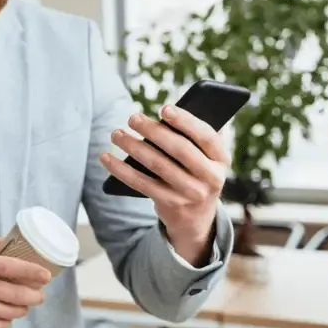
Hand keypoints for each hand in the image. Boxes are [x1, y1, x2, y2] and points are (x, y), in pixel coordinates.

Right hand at [0, 235, 50, 327]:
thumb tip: (10, 243)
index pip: (9, 266)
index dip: (31, 271)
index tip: (46, 275)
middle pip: (14, 293)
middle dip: (34, 296)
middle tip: (40, 295)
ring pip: (7, 311)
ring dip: (22, 309)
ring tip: (25, 305)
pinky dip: (6, 323)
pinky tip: (8, 317)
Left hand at [101, 104, 228, 263]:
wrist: (197, 218)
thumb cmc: (194, 172)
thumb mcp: (204, 157)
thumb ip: (191, 138)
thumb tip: (163, 116)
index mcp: (221, 159)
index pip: (206, 137)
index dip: (186, 121)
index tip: (164, 109)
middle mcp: (211, 178)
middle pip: (179, 150)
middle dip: (153, 131)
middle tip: (132, 118)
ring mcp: (192, 193)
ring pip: (158, 165)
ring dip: (133, 147)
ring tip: (116, 134)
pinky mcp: (171, 204)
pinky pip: (141, 183)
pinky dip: (121, 169)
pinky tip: (106, 157)